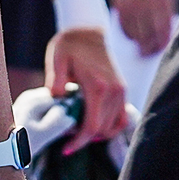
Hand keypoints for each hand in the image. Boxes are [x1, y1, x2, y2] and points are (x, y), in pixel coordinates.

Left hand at [43, 28, 127, 151]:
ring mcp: (121, 91)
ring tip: (78, 131)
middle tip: (66, 136)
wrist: (88, 30)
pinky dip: (110, 127)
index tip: (66, 149)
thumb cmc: (70, 44)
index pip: (92, 126)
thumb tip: (57, 102)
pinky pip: (122, 118)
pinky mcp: (122, 90)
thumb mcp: (57, 60)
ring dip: (97, 134)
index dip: (79, 142)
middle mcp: (114, 91)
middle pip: (102, 130)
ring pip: (113, 127)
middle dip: (84, 138)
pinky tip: (95, 126)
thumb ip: (56, 83)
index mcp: (98, 86)